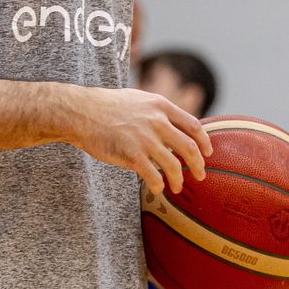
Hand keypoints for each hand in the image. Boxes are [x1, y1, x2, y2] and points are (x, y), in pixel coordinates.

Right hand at [66, 86, 210, 197]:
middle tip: (199, 175)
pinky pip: (153, 176)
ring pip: (174, 166)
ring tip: (176, 187)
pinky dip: (158, 186)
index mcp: (160, 106)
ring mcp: (145, 139)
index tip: (207, 153)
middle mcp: (157, 121)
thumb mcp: (137, 99)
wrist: (80, 111)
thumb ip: (156, 111)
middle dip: (198, 165)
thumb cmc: (105, 106)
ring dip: (178, 180)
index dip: (204, 142)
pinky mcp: (132, 154)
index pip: (193, 126)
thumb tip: (172, 125)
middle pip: (189, 148)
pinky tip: (156, 189)